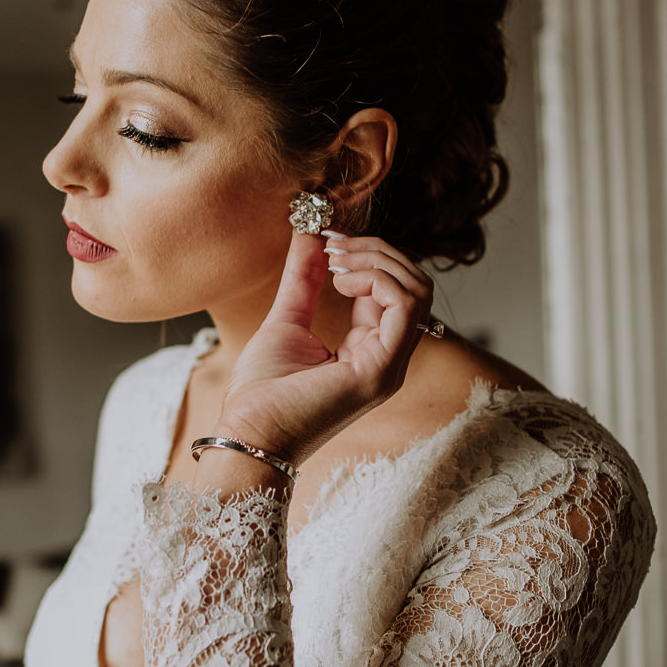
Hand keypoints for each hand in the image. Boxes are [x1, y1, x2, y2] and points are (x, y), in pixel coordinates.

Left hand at [213, 229, 437, 467]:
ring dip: (378, 261)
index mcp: (369, 348)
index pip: (393, 289)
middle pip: (413, 285)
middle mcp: (387, 357)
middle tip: (333, 245)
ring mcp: (389, 366)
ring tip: (336, 261)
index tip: (328, 238)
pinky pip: (406, 307)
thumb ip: (303, 278)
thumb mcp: (286, 319)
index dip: (367, 254)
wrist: (249, 432)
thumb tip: (312, 233)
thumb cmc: (262, 392)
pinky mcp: (381, 370)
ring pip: (417, 291)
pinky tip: (341, 280)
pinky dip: (378, 279)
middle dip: (376, 251)